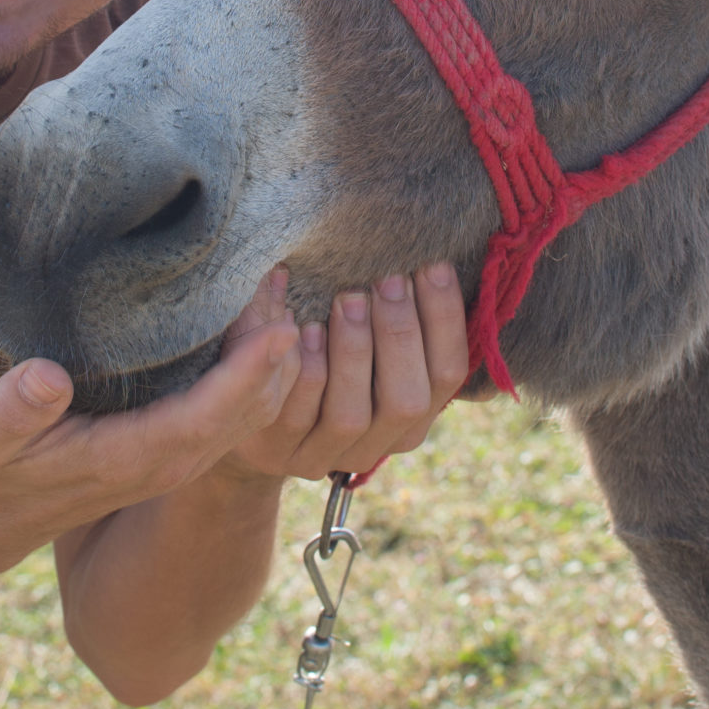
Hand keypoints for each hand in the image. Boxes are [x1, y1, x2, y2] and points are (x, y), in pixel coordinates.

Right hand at [0, 307, 302, 562]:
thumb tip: (45, 377)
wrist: (3, 511)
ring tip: (278, 290)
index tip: (278, 329)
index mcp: (134, 457)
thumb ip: (15, 408)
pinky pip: (244, 409)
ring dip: (276, 355)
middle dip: (272, 348)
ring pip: (256, 409)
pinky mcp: (187, 445)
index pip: (207, 415)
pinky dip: (263, 367)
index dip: (246, 373)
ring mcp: (186, 456)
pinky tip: (262, 323)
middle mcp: (174, 461)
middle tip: (281, 281)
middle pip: (247, 407)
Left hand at [223, 263, 469, 480]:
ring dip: (353, 352)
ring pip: (351, 415)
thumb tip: (432, 253)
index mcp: (417, 414)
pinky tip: (303, 330)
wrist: (260, 411)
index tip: (433, 265)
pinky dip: (305, 370)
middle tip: (388, 278)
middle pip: (406, 401)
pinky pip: (297, 417)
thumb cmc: (329, 357)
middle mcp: (380, 442)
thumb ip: (401, 314)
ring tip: (347, 298)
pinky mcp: (283, 453)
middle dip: (400, 334)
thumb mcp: (372, 342)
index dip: (445, 320)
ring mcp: (331, 454)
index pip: (448, 373)